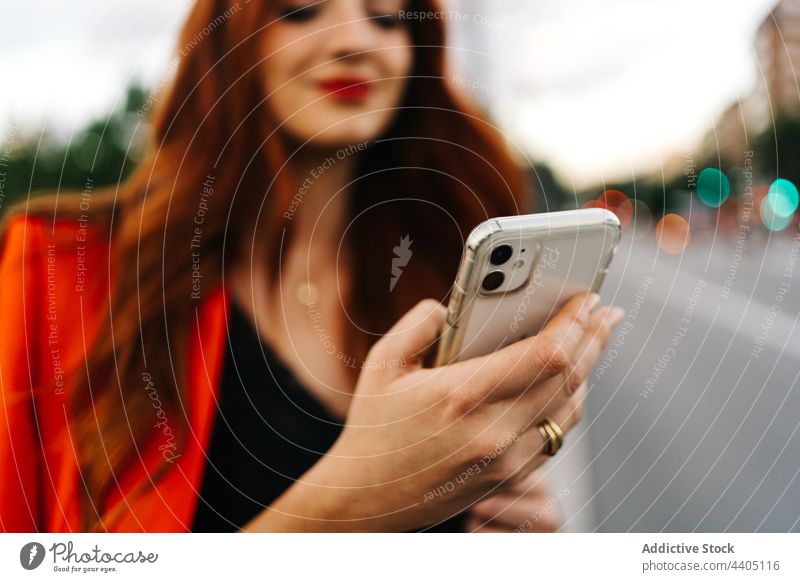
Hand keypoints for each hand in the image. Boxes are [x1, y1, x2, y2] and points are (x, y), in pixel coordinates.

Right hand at [246, 293, 623, 531]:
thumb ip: (420, 322)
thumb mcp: (383, 363)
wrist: (367, 496)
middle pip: (568, 379)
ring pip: (569, 409)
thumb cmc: (374, 428)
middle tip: (606, 314)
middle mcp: (493, 431)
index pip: (545, 354)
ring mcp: (505, 459)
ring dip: (587, 372)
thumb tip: (452, 305)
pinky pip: (555, 436)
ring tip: (591, 343)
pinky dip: (569, 404)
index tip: (588, 298)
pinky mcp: (508, 476)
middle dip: (594, 339)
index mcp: (462, 395)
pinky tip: (567, 384)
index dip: (575, 322)